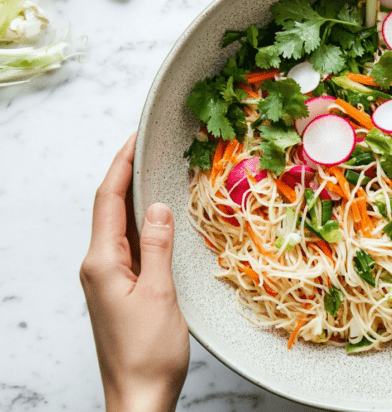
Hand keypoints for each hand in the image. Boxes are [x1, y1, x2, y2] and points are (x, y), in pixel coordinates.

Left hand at [80, 134, 189, 411]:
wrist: (138, 395)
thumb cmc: (149, 352)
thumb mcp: (160, 294)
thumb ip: (158, 247)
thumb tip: (159, 207)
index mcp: (102, 262)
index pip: (108, 200)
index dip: (121, 165)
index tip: (135, 138)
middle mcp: (98, 266)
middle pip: (109, 208)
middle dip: (126, 174)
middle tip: (149, 147)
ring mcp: (107, 278)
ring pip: (119, 226)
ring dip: (134, 198)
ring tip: (156, 173)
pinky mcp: (119, 289)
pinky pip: (128, 246)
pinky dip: (142, 224)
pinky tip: (158, 219)